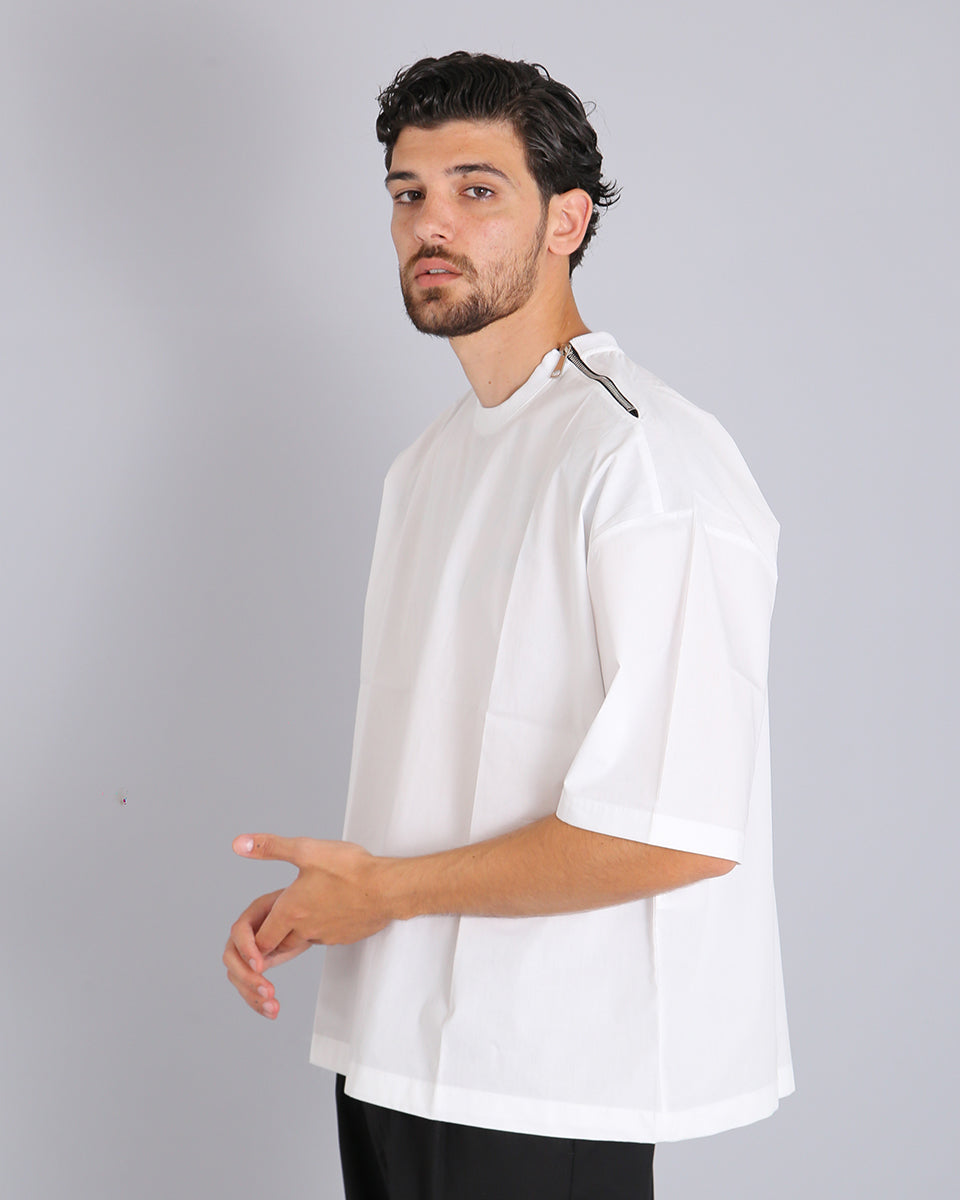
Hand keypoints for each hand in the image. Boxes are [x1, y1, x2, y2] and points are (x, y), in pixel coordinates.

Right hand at [223, 888, 311, 1019]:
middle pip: (232, 958)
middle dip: (248, 978)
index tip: (261, 966)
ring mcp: (245, 953)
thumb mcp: (293, 913)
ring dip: (252, 995)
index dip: (247, 950)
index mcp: (253, 915)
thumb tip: (264, 947)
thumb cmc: (301, 910)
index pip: (239, 932)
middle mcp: (243, 935)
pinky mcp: (251, 969)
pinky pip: (247, 987)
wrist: (306, 918)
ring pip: (237, 977)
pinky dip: (257, 1002)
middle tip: (269, 992)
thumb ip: (278, 927)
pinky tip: (271, 1011)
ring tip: (273, 1008)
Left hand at [232, 834, 392, 955]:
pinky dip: (320, 929)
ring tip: (298, 915)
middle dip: (272, 936)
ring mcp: (327, 935)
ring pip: (302, 942)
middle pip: (278, 946)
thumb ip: (270, 847)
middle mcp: (306, 929)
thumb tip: (239, 844)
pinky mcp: (345, 936)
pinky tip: (327, 911)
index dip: (252, 937)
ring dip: (295, 933)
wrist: (388, 888)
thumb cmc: (350, 869)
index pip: (260, 939)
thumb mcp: (306, 850)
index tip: (254, 930)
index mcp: (291, 911)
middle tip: (271, 923)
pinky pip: (325, 938)